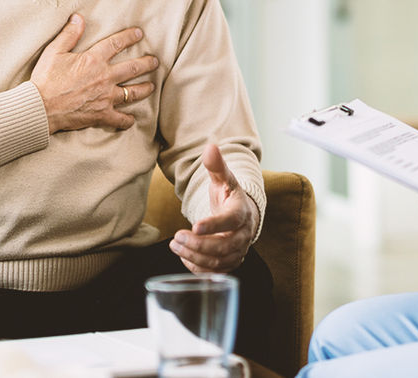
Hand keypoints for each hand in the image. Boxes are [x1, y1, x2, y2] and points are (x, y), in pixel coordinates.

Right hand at [30, 14, 158, 132]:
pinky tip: (131, 119)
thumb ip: (69, 34)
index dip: (129, 37)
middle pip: (133, 68)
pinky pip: (120, 119)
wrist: (41, 107)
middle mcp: (105, 78)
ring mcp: (106, 97)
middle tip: (155, 61)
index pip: (116, 44)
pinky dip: (127, 120)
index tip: (139, 33)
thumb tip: (78, 17)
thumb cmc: (45, 79)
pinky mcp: (102, 114)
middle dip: (147, 63)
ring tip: (152, 86)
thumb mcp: (54, 52)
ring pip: (133, 93)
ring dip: (145, 89)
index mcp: (94, 60)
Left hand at [171, 144, 257, 273]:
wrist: (243, 215)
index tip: (194, 226)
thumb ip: (216, 165)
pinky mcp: (230, 263)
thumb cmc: (229, 196)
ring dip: (194, 256)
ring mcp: (238, 251)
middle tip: (175, 237)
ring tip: (174, 245)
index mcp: (241, 212)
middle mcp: (243, 235)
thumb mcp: (223, 179)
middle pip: (224, 247)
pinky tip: (184, 256)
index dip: (214, 225)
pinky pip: (214, 272)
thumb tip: (210, 146)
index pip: (230, 221)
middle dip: (197, 245)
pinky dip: (197, 267)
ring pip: (218, 262)